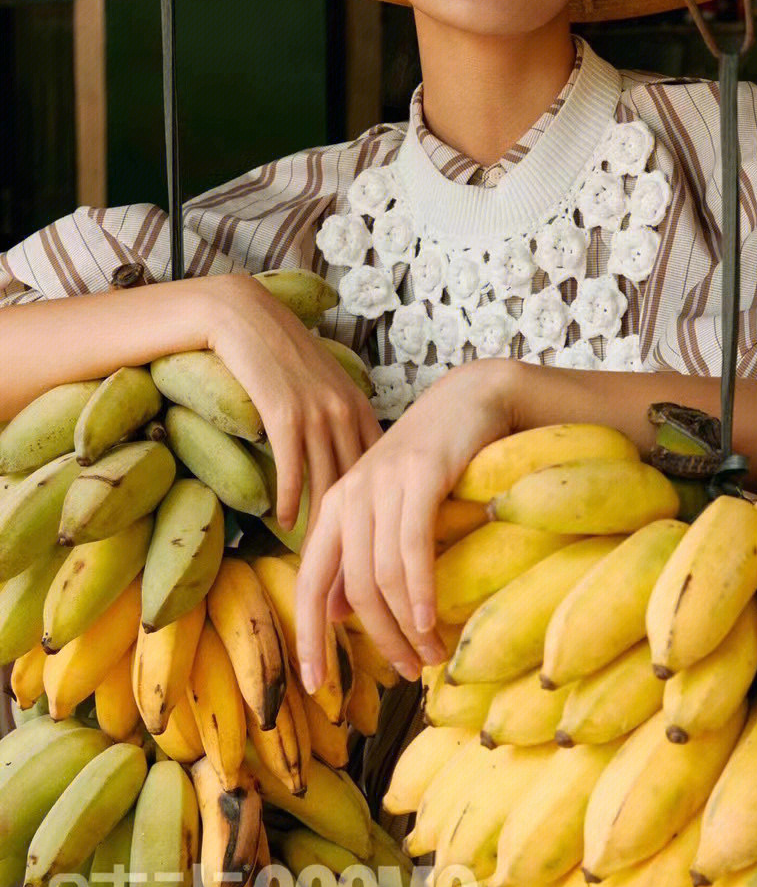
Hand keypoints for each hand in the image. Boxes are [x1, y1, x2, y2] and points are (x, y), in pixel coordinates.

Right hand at [204, 274, 381, 535]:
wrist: (246, 317)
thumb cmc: (281, 354)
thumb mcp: (322, 385)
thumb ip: (338, 420)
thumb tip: (343, 467)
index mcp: (360, 407)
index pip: (379, 470)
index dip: (380, 509)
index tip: (380, 544)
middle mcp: (346, 411)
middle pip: (357, 484)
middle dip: (358, 527)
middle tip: (357, 568)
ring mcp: (317, 412)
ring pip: (326, 482)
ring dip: (323, 524)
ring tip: (321, 558)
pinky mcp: (285, 413)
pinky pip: (292, 467)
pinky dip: (288, 500)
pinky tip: (285, 525)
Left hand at [295, 357, 519, 690]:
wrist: (471, 399)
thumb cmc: (434, 459)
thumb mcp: (388, 508)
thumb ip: (361, 553)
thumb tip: (337, 614)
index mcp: (335, 507)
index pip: (310, 582)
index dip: (309, 637)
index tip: (314, 684)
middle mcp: (350, 494)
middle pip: (350, 588)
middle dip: (376, 640)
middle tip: (405, 673)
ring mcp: (384, 483)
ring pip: (382, 574)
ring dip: (406, 625)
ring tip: (430, 654)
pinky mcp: (420, 474)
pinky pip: (412, 546)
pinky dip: (419, 590)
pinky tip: (430, 620)